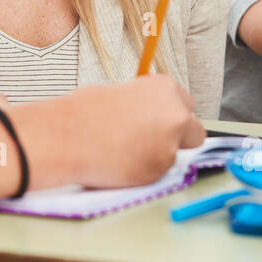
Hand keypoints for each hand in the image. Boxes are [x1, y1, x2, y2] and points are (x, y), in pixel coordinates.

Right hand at [60, 74, 204, 188]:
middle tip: (150, 141)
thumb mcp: (122, 94)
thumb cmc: (85, 112)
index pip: (185, 105)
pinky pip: (158, 172)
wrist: (67, 136)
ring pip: (174, 155)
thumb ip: (145, 106)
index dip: (169, 116)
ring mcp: (170, 145)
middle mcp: (176, 115)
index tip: (156, 122)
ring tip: (124, 151)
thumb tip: (150, 118)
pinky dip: (144, 170)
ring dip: (157, 155)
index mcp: (166, 89)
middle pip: (194, 131)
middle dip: (177, 137)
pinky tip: (121, 162)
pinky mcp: (159, 171)